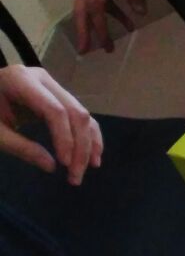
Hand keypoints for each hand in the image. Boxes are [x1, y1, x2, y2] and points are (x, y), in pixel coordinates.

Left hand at [0, 66, 102, 184]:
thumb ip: (21, 147)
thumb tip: (51, 166)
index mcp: (22, 81)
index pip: (55, 111)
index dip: (64, 138)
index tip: (64, 164)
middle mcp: (43, 79)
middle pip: (75, 113)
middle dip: (80, 146)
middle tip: (76, 176)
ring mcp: (53, 87)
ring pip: (83, 116)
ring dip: (88, 145)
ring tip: (87, 169)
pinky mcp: (58, 97)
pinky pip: (80, 117)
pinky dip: (89, 137)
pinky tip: (92, 157)